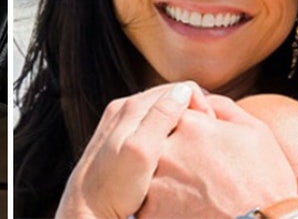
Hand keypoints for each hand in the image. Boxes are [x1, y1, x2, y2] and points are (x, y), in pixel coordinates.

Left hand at [57, 81, 211, 218]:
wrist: (86, 211)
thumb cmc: (114, 187)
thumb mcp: (141, 151)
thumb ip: (160, 118)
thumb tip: (183, 90)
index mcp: (130, 107)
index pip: (178, 90)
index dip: (200, 105)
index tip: (212, 127)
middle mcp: (123, 110)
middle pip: (171, 99)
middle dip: (193, 112)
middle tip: (209, 135)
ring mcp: (121, 125)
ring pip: (163, 114)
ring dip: (182, 123)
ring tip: (195, 145)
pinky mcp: (121, 140)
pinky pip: (152, 128)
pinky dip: (169, 135)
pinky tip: (176, 153)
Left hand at [140, 94, 297, 217]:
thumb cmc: (266, 180)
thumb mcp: (254, 130)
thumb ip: (222, 106)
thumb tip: (202, 99)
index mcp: (189, 125)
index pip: (174, 114)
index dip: (190, 130)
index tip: (204, 145)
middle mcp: (166, 149)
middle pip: (158, 142)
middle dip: (174, 153)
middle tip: (200, 171)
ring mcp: (156, 183)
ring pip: (149, 173)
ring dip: (164, 179)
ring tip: (193, 192)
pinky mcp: (152, 213)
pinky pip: (145, 203)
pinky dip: (160, 205)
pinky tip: (185, 207)